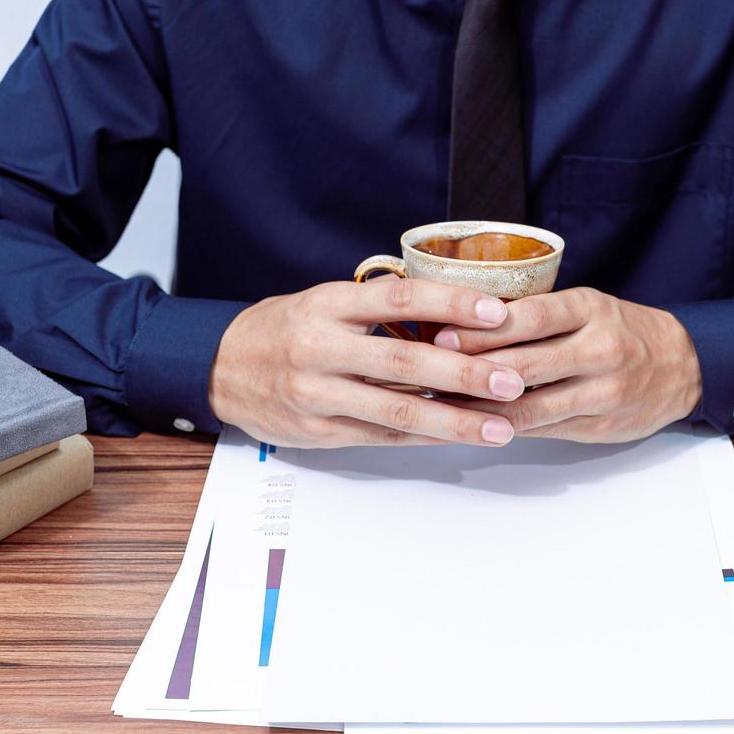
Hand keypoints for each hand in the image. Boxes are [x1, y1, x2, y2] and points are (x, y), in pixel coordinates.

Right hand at [208, 280, 527, 446]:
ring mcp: (317, 393)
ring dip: (455, 420)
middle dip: (465, 372)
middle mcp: (321, 346)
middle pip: (404, 359)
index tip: (498, 311)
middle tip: (513, 380)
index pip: (399, 297)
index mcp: (329, 303)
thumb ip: (381, 306)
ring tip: (500, 425)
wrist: (220, 368)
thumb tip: (459, 308)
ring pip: (396, 408)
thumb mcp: (326, 300)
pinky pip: (381, 435)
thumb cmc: (287, 329)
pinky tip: (460, 437)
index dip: (451, 303)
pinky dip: (425, 436)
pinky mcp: (317, 432)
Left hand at [433, 287, 702, 442]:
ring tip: (439, 407)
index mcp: (591, 310)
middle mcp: (600, 350)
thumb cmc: (621, 331)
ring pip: (530, 407)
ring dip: (479, 409)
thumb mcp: (587, 307)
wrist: (683, 367)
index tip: (442, 335)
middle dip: (471, 373)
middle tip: (427, 375)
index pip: (532, 316)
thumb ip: (538, 315)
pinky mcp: (599, 427)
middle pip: (525, 365)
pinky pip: (542, 430)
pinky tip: (474, 425)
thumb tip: (465, 323)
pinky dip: (504, 427)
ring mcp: (602, 393)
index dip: (484, 328)